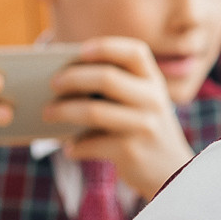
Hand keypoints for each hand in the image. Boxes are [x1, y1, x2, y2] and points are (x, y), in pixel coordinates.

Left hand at [43, 36, 195, 201]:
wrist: (172, 171)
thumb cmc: (144, 130)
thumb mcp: (142, 102)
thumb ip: (116, 87)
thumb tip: (63, 80)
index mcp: (153, 81)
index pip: (134, 52)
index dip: (106, 47)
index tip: (80, 51)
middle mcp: (153, 100)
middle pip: (107, 78)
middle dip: (73, 78)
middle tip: (53, 84)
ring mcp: (144, 126)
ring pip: (94, 111)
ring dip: (63, 111)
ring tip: (47, 114)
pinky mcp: (131, 152)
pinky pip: (91, 143)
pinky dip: (75, 146)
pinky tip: (70, 148)